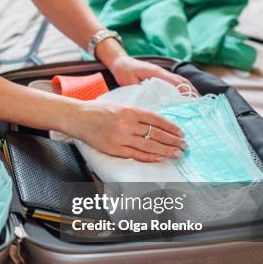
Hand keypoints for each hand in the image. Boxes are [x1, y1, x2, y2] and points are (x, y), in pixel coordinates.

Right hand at [64, 99, 186, 162]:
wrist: (78, 118)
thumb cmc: (98, 110)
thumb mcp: (120, 105)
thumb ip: (137, 113)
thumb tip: (157, 123)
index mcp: (130, 111)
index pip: (157, 120)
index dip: (171, 128)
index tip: (181, 133)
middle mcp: (126, 124)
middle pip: (155, 134)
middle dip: (172, 141)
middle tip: (184, 146)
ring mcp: (120, 138)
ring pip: (148, 146)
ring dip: (165, 151)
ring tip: (176, 153)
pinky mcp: (113, 149)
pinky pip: (135, 155)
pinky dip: (149, 157)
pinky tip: (159, 158)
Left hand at [95, 40, 196, 92]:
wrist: (119, 62)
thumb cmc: (124, 71)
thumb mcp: (131, 81)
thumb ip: (141, 89)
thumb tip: (153, 100)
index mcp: (157, 73)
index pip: (175, 82)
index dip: (185, 91)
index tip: (194, 100)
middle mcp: (162, 72)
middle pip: (182, 81)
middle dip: (192, 91)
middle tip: (200, 103)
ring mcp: (161, 74)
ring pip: (180, 81)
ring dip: (189, 90)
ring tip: (196, 102)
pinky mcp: (159, 77)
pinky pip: (174, 82)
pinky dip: (181, 89)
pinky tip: (184, 98)